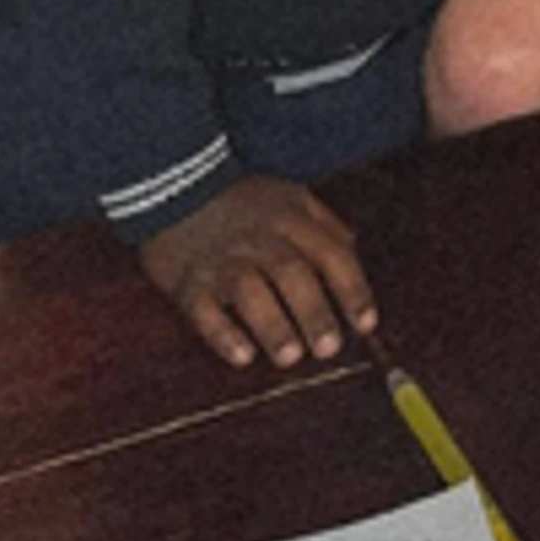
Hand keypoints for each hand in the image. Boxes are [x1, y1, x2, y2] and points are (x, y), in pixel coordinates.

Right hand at [141, 172, 378, 369]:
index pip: (330, 253)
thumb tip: (355, 252)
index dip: (351, 289)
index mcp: (290, 219)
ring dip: (272, 325)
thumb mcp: (290, 196)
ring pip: (249, 291)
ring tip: (290, 357)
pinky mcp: (188, 283)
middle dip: (313, 312)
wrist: (173, 184)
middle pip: (291, 273)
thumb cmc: (243, 201)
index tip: (366, 324)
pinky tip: (242, 356)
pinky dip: (223, 335)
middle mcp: (258, 240)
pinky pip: (204, 311)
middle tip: (329, 349)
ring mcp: (222, 261)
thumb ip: (325, 225)